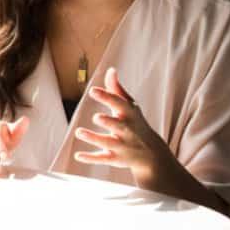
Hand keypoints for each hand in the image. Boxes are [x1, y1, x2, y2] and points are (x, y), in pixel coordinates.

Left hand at [74, 67, 174, 182]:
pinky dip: (91, 158)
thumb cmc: (136, 123)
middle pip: (118, 126)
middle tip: (96, 117)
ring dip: (94, 138)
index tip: (93, 90)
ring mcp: (122, 146)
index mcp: (130, 115)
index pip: (119, 104)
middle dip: (108, 122)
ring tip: (79, 132)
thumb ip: (116, 89)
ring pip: (108, 143)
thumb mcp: (129, 106)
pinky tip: (77, 155)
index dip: (106, 97)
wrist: (152, 153)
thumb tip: (111, 70)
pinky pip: (103, 159)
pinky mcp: (116, 159)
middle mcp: (128, 131)